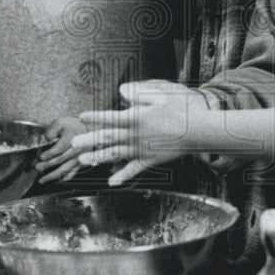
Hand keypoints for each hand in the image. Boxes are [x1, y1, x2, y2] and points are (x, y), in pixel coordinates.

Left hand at [35, 117, 89, 183]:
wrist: (89, 131)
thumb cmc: (74, 127)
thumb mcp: (62, 122)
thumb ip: (52, 130)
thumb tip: (46, 138)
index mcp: (71, 139)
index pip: (59, 149)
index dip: (49, 154)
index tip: (41, 157)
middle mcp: (76, 150)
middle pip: (60, 160)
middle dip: (47, 165)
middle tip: (37, 167)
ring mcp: (79, 158)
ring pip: (65, 169)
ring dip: (52, 176)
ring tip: (42, 179)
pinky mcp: (80, 164)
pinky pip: (72, 174)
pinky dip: (63, 179)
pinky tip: (55, 181)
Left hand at [73, 80, 210, 185]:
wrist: (201, 130)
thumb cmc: (185, 108)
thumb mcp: (163, 92)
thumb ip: (139, 92)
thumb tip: (121, 92)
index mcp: (137, 117)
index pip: (110, 117)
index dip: (95, 117)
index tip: (82, 116)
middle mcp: (136, 135)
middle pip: (108, 138)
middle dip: (89, 140)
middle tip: (73, 144)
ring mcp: (143, 149)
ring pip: (116, 154)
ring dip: (98, 157)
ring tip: (85, 161)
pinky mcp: (152, 159)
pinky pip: (134, 169)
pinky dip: (122, 175)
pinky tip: (112, 181)